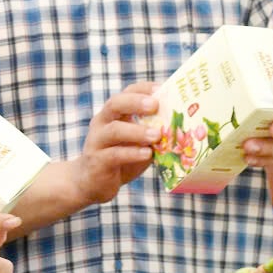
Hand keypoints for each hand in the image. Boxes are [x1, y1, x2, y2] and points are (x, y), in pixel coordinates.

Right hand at [68, 82, 160, 205]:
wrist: (90, 183)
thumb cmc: (120, 159)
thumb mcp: (138, 142)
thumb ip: (153, 133)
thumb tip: (182, 127)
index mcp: (113, 114)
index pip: (127, 92)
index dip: (144, 89)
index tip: (162, 89)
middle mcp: (102, 123)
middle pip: (115, 104)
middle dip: (135, 102)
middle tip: (155, 105)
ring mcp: (97, 141)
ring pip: (114, 130)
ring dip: (137, 131)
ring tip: (156, 135)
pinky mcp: (97, 161)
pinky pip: (114, 154)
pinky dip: (132, 153)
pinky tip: (147, 154)